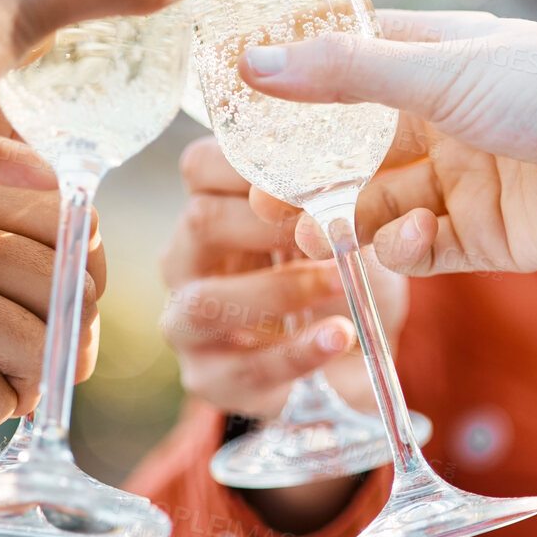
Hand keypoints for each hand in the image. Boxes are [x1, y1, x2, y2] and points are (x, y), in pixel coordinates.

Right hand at [160, 137, 407, 418]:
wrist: (347, 352)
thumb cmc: (335, 266)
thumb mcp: (342, 222)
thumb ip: (337, 190)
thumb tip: (350, 159)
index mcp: (210, 206)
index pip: (200, 164)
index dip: (250, 160)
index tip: (311, 165)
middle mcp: (185, 258)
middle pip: (199, 222)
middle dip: (268, 222)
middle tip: (330, 222)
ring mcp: (186, 320)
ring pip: (206, 301)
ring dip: (280, 290)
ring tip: (340, 283)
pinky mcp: (208, 377)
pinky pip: (242, 368)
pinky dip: (296, 352)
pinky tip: (341, 337)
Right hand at [240, 10, 536, 276]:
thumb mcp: (442, 70)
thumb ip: (346, 74)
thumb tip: (251, 63)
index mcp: (435, 57)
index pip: (344, 66)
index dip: (292, 91)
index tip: (239, 117)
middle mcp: (443, 117)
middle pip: (349, 148)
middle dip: (306, 174)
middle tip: (263, 197)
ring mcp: (461, 179)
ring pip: (374, 204)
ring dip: (341, 219)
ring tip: (310, 234)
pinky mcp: (480, 238)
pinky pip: (417, 249)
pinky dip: (400, 250)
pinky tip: (406, 241)